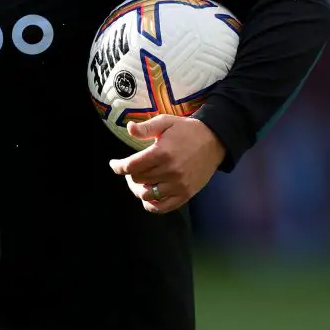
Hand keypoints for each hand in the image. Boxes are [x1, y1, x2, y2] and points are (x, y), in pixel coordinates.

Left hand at [108, 115, 225, 213]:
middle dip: (129, 174)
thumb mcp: (165, 122)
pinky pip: (163, 208)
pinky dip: (152, 204)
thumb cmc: (186, 130)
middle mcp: (170, 171)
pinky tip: (149, 196)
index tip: (114, 164)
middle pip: (138, 180)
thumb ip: (145, 127)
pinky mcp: (186, 194)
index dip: (118, 166)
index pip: (131, 166)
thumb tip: (128, 128)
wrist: (215, 140)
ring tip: (140, 181)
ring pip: (147, 195)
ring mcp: (179, 185)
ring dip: (139, 189)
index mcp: (162, 153)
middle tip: (131, 169)